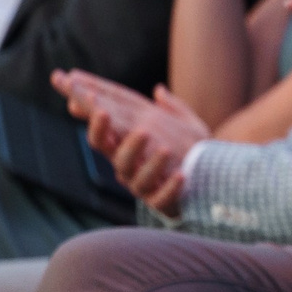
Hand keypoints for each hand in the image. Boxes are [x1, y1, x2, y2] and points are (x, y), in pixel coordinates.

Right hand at [55, 69, 208, 213]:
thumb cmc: (188, 152)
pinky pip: (162, 197)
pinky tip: (181, 175)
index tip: (81, 90)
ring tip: (165, 149)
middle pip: (105, 148)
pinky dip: (170, 187)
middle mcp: (128, 164)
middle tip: (103, 112)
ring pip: (136, 175)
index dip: (87, 107)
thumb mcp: (181, 128)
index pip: (100, 125)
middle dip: (101, 129)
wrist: (210, 184)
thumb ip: (168, 109)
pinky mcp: (162, 201)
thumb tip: (158, 90)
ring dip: (149, 162)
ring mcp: (143, 185)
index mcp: (126, 143)